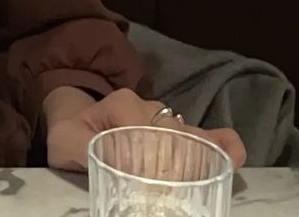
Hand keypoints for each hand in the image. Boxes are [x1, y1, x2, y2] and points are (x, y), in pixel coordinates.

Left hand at [45, 88, 246, 171]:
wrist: (76, 120)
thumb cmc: (70, 132)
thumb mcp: (65, 140)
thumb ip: (80, 149)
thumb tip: (108, 168)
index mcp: (122, 106)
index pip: (148, 134)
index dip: (155, 165)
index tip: (157, 187)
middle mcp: (149, 108)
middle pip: (175, 138)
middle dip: (181, 167)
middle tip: (176, 192)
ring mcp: (168, 118)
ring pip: (192, 138)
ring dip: (203, 160)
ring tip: (209, 180)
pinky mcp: (179, 131)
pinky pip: (206, 134)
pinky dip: (221, 145)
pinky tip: (234, 158)